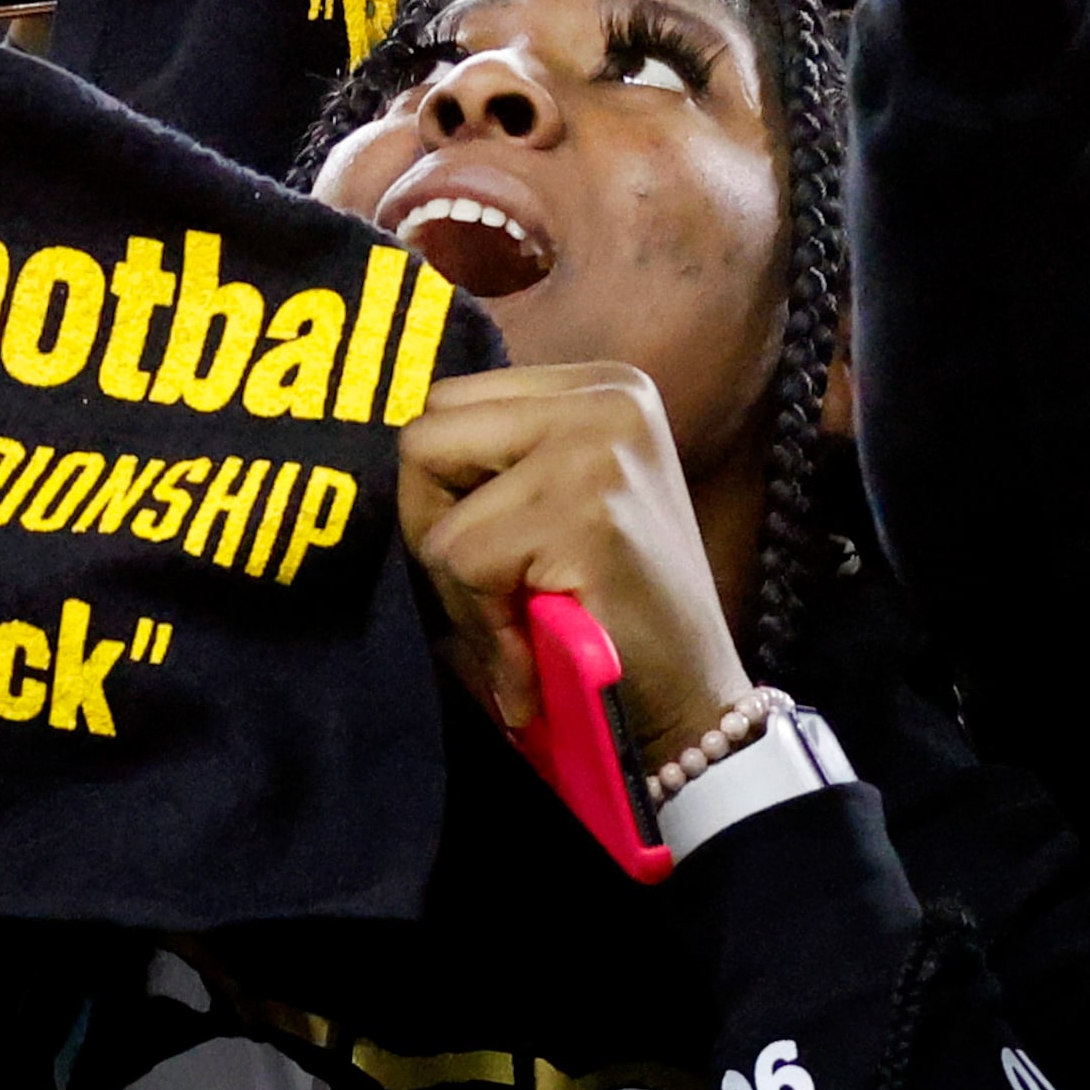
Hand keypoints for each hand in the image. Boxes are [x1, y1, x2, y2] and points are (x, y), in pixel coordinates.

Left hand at [398, 363, 753, 767]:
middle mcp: (609, 397)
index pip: (447, 403)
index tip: (501, 551)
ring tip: (522, 624)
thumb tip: (396, 444)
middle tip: (494, 591)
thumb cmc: (610, 612)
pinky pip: (460, 561)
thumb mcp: (559, 500)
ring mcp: (600, 449)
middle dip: (434, 526)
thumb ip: (496, 457)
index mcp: (604, 384)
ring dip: (459, 588)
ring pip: (434, 504)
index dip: (446, 490)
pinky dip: (481, 625)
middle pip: (426, 436)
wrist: (693, 705)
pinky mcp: (587, 513)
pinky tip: (534, 654)